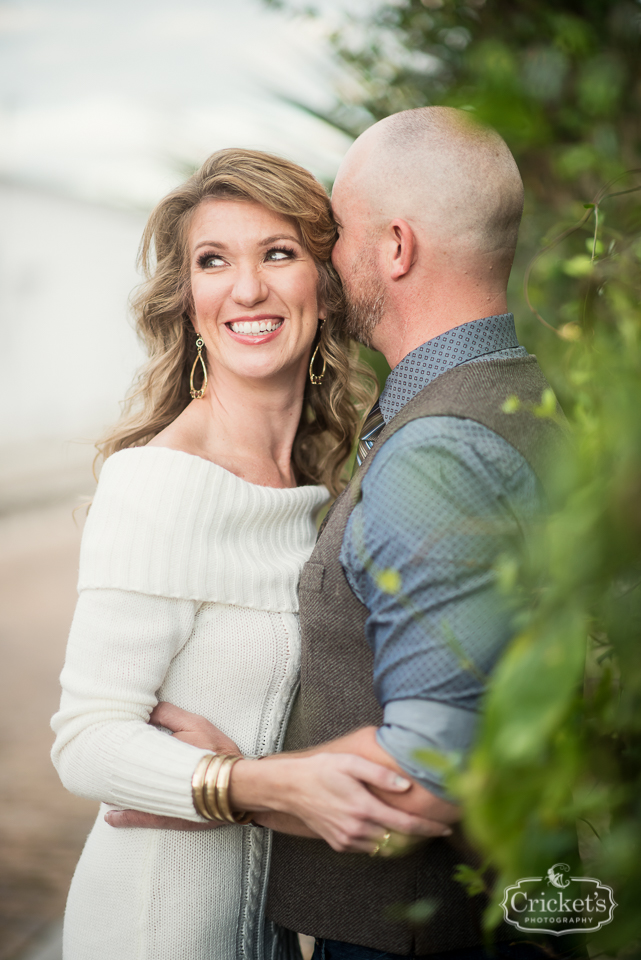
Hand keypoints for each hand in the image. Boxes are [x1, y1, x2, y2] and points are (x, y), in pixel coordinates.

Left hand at [105, 702, 239, 830]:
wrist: (237, 786)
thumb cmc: (216, 751)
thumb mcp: (195, 724)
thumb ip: (169, 714)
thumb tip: (147, 708)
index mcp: (158, 753)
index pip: (131, 745)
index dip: (120, 740)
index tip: (108, 735)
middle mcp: (154, 779)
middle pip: (126, 772)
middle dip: (114, 766)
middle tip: (100, 759)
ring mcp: (158, 800)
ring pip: (129, 795)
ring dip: (117, 790)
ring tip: (104, 785)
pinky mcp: (167, 816)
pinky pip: (140, 818)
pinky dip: (125, 817)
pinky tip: (111, 817)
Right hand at [230, 752, 452, 853]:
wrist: (290, 788)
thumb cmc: (321, 769)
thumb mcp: (351, 763)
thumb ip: (380, 774)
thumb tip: (407, 786)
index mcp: (364, 808)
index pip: (407, 824)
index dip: (430, 828)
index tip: (447, 827)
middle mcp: (357, 829)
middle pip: (400, 841)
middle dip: (420, 836)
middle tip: (436, 826)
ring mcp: (348, 840)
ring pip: (386, 849)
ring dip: (403, 842)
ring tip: (416, 828)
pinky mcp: (340, 844)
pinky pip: (369, 849)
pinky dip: (383, 843)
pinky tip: (388, 828)